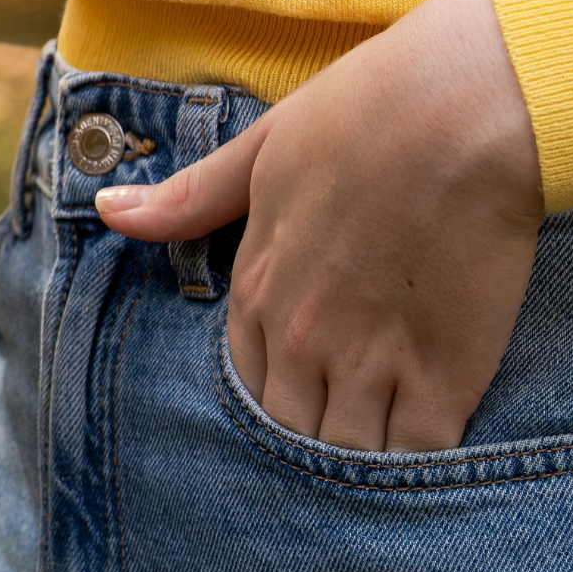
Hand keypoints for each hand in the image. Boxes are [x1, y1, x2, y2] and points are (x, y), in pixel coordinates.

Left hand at [97, 0, 544, 451]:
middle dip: (315, 433)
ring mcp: (369, 362)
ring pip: (346, 451)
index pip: (246, 378)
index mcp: (255, 288)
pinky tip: (432, 451)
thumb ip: (190, 198)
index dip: (279, 386)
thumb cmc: (366, 114)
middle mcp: (301, 337)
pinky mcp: (444, 376)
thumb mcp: (261, 149)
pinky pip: (416, 452)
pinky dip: (420, 460)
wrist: (464, 111)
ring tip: (389, 451)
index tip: (308, 385)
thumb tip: (109, 209)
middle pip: (291, 428)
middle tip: (350, 428)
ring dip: (362, 457)